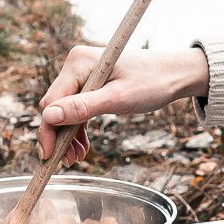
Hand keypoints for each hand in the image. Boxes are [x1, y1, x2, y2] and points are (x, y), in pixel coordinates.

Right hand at [38, 44, 210, 163]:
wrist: (175, 74)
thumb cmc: (152, 82)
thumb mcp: (118, 99)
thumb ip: (83, 107)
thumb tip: (49, 117)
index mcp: (78, 62)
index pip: (52, 102)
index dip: (49, 130)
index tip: (50, 156)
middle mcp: (76, 65)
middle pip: (55, 107)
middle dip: (59, 135)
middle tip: (69, 161)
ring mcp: (82, 74)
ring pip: (64, 111)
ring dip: (68, 135)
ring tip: (77, 158)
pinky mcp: (90, 84)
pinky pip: (76, 109)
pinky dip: (77, 128)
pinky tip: (82, 146)